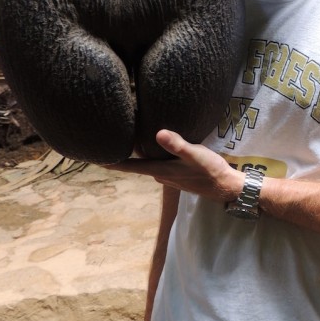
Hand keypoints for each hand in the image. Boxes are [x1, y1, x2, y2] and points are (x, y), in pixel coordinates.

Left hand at [104, 129, 243, 202]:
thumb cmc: (210, 171)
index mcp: (160, 170)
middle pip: (135, 164)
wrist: (225, 187)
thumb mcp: (195, 155)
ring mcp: (169, 175)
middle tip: (109, 140)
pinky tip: (155, 145)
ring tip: (128, 138)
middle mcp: (160, 174)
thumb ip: (177, 145)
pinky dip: (152, 154)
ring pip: (148, 163)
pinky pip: (159, 162)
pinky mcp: (177, 174)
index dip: (111, 162)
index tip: (93, 158)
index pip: (129, 166)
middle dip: (122, 154)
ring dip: (138, 154)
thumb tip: (159, 133)